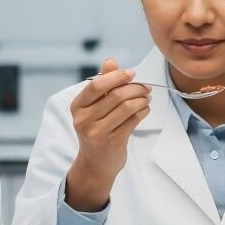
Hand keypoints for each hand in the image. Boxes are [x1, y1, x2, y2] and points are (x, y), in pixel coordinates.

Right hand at [65, 58, 150, 210]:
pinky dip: (143, 111)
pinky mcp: (112, 142)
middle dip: (135, 88)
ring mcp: (97, 132)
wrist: (96, 163)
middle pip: (116, 95)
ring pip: (127, 107)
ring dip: (142, 99)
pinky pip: (133, 120)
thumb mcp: (94, 106)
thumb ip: (103, 83)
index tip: (132, 73)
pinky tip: (145, 108)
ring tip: (147, 97)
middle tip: (145, 87)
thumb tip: (110, 61)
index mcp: (77, 106)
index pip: (97, 85)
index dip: (117, 76)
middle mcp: (84, 119)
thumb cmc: (97, 129)